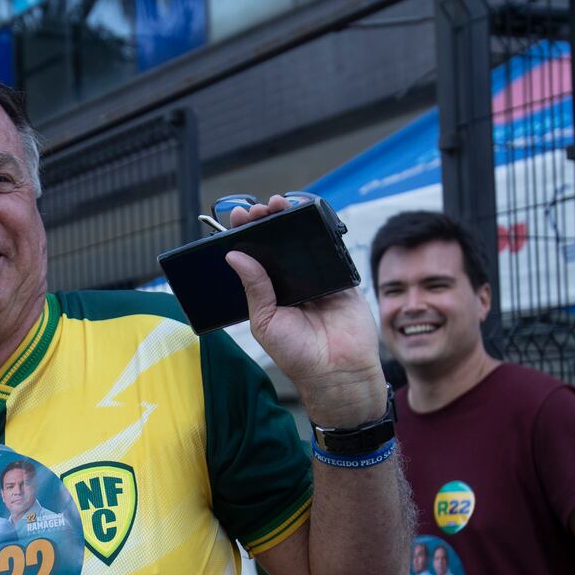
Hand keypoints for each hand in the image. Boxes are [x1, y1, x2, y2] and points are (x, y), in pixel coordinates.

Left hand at [224, 195, 385, 426]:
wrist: (336, 370)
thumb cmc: (297, 354)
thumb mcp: (266, 321)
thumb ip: (254, 287)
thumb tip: (234, 256)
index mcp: (270, 292)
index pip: (255, 256)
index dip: (246, 235)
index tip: (238, 217)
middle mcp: (291, 281)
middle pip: (278, 242)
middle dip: (268, 221)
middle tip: (260, 208)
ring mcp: (316, 277)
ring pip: (303, 240)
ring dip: (293, 220)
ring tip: (280, 204)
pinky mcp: (341, 276)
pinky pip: (331, 248)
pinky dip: (322, 230)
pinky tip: (309, 216)